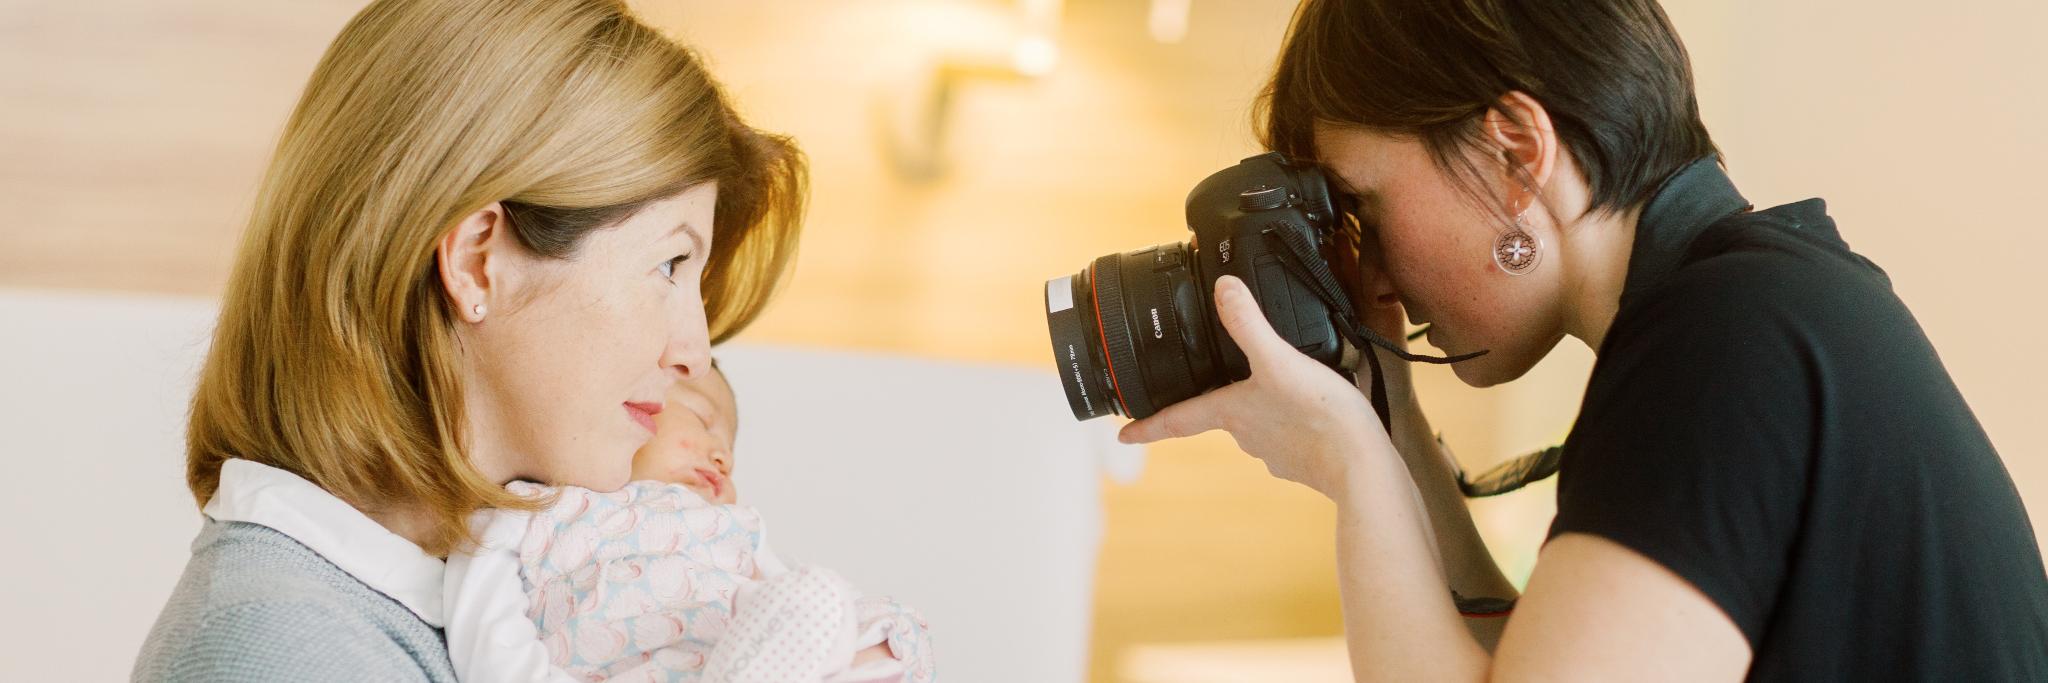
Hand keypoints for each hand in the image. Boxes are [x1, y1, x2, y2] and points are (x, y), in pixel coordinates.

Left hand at [1118, 275, 1395, 498]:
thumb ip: (1249, 323)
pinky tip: (1315, 408)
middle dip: (1222, 401)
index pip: (1176, 421)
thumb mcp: (1280, 359)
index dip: (1146, 427)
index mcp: (1232, 413)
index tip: (1122, 435)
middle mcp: (1248, 437)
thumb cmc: (1319, 416)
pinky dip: (1297, 421)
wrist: (1363, 464)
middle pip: (1222, 416)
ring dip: (1266, 408)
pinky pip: (1293, 436)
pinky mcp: (1305, 460)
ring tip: (1286, 386)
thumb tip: (1223, 288)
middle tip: (1225, 383)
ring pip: (1260, 425)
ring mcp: (1277, 452)